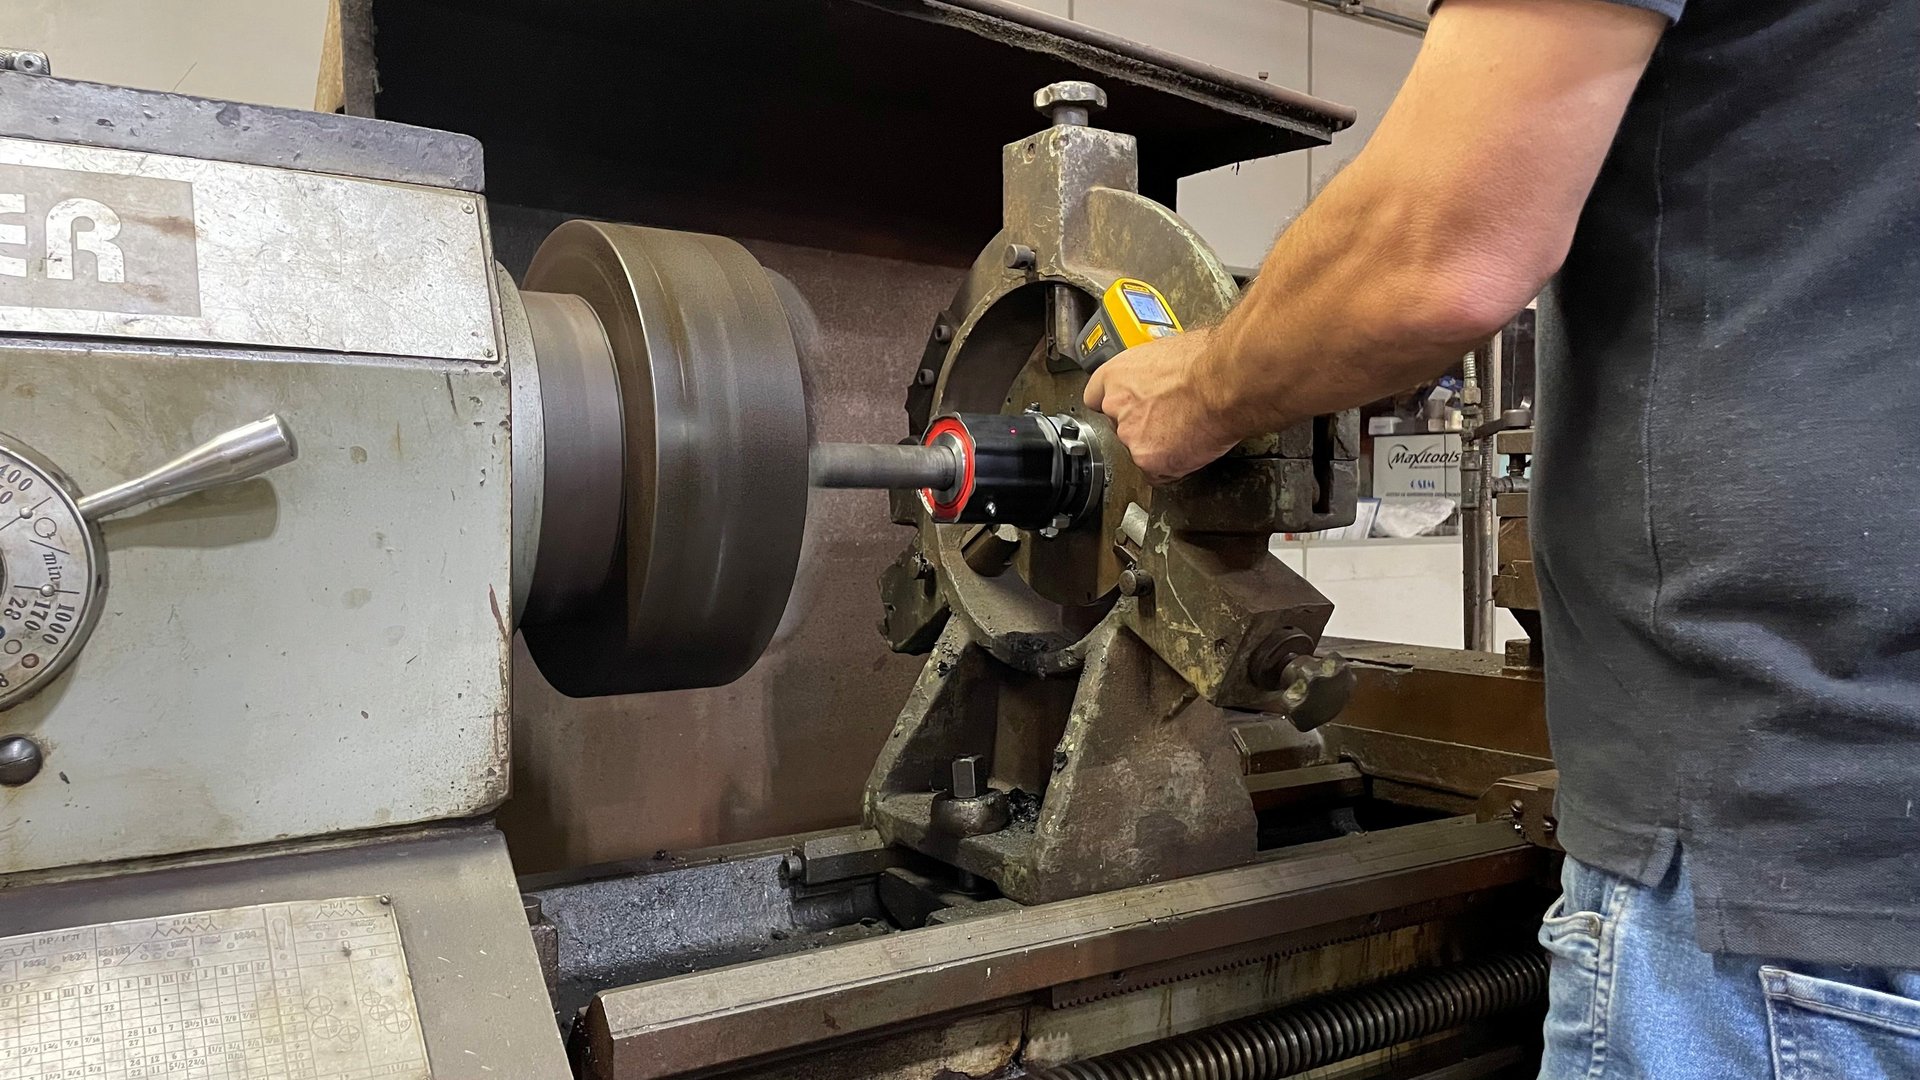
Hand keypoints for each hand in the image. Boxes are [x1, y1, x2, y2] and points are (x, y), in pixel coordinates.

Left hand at [1083, 327, 1239, 482]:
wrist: (1226, 382)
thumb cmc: (1206, 361)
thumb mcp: (1167, 352)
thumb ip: (1151, 372)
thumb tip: (1160, 377)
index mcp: (1116, 375)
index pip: (1096, 397)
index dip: (1116, 404)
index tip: (1127, 407)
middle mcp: (1115, 405)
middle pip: (1119, 426)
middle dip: (1142, 426)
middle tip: (1170, 418)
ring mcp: (1130, 435)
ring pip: (1138, 449)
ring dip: (1158, 446)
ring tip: (1186, 430)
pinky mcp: (1147, 459)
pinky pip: (1157, 472)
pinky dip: (1172, 467)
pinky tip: (1188, 449)